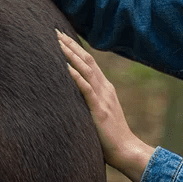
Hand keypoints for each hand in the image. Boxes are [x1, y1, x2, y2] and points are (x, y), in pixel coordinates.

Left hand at [57, 30, 153, 181]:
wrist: (127, 150)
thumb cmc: (111, 136)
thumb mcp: (101, 112)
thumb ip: (91, 101)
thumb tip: (75, 95)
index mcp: (105, 88)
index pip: (89, 62)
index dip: (76, 48)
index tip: (62, 37)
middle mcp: (105, 88)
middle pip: (86, 60)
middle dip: (71, 45)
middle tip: (55, 31)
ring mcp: (103, 98)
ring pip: (86, 70)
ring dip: (71, 55)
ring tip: (58, 43)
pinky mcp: (99, 110)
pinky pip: (87, 90)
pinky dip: (76, 77)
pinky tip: (66, 68)